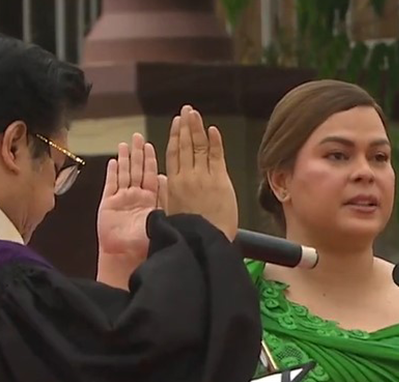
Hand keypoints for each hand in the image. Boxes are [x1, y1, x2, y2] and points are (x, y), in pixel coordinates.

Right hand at [97, 133, 166, 258]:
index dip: (151, 162)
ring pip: (124, 174)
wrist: (127, 256)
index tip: (152, 147)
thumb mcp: (161, 220)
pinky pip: (111, 184)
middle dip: (138, 154)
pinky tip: (113, 160)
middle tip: (138, 136)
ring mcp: (122, 200)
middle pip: (137, 171)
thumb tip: (168, 179)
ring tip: (126, 143)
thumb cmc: (146, 243)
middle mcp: (137, 198)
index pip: (152, 177)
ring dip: (125, 159)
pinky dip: (112, 172)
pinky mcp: (108, 204)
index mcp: (151, 202)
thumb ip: (163, 200)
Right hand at [166, 105, 237, 239]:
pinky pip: (216, 156)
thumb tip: (162, 180)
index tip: (177, 123)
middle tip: (187, 110)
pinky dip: (214, 142)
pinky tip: (212, 130)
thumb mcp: (171, 210)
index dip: (175, 136)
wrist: (204, 239)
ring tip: (196, 114)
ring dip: (197, 128)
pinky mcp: (220, 180)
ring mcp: (204, 176)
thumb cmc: (190, 231)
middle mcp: (187, 176)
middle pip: (185, 145)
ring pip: (198, 146)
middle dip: (186, 126)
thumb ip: (168, 192)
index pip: (174, 153)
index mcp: (173, 183)